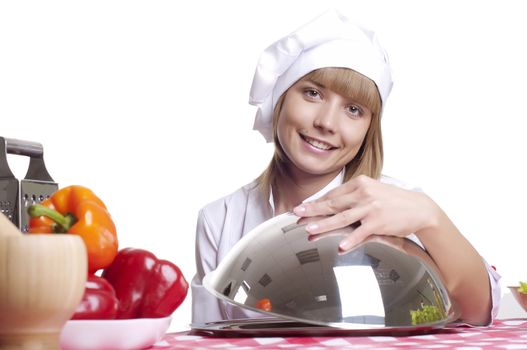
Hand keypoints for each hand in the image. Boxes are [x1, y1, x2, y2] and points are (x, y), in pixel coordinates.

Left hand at [294, 175, 439, 251]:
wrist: (420, 208)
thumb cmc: (395, 201)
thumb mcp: (374, 190)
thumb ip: (355, 194)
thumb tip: (335, 202)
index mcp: (360, 183)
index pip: (333, 193)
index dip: (316, 201)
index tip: (303, 206)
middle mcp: (363, 193)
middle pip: (333, 204)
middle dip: (312, 210)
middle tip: (297, 213)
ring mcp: (371, 207)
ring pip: (342, 217)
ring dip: (324, 224)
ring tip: (310, 229)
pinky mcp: (379, 222)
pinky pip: (361, 232)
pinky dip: (351, 240)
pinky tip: (340, 246)